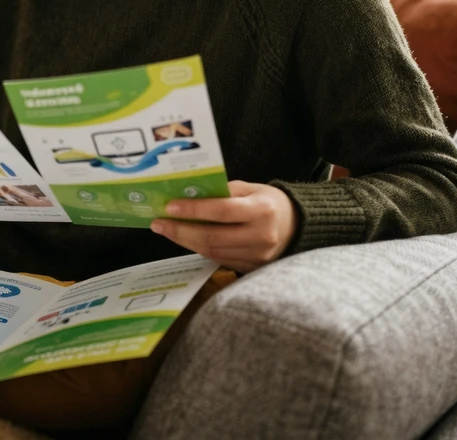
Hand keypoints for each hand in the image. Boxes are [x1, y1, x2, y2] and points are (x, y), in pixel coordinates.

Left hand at [150, 181, 298, 272]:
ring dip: (186, 241)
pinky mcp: (252, 268)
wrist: (297, 226)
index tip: (169, 206)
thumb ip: (222, 192)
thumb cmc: (268, 201)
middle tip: (158, 223)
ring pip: (213, 252)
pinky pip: (219, 260)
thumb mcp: (250, 188)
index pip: (222, 211)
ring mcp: (257, 256)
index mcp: (262, 210)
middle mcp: (261, 236)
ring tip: (167, 230)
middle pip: (213, 237)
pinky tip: (186, 239)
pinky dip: (199, 249)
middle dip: (181, 231)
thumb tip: (187, 196)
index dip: (194, 210)